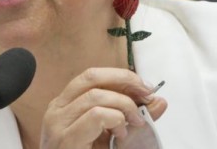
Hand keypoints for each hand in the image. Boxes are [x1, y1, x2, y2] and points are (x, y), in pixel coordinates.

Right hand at [40, 68, 167, 147]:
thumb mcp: (110, 135)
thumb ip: (131, 117)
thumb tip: (159, 101)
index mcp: (65, 105)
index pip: (92, 76)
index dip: (121, 76)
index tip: (144, 87)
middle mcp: (57, 110)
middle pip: (91, 77)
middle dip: (125, 81)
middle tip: (146, 95)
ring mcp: (58, 125)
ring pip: (95, 96)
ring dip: (123, 106)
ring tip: (133, 124)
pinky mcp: (66, 140)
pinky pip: (96, 116)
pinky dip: (116, 120)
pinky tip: (121, 134)